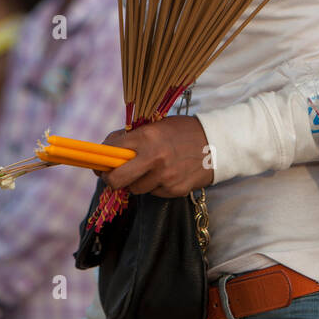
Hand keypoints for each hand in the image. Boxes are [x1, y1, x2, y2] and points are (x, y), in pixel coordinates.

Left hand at [99, 116, 214, 196]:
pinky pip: (153, 193)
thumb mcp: (157, 125)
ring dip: (136, 182)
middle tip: (112, 176)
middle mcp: (154, 158)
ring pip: (134, 189)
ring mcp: (165, 177)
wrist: (216, 143)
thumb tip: (107, 151)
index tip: (102, 162)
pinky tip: (166, 174)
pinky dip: (154, 186)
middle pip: (116, 180)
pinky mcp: (174, 190)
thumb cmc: (182, 131)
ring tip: (149, 170)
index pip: (112, 151)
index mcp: (147, 136)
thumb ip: (133, 138)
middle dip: (110, 179)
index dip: (103, 159)